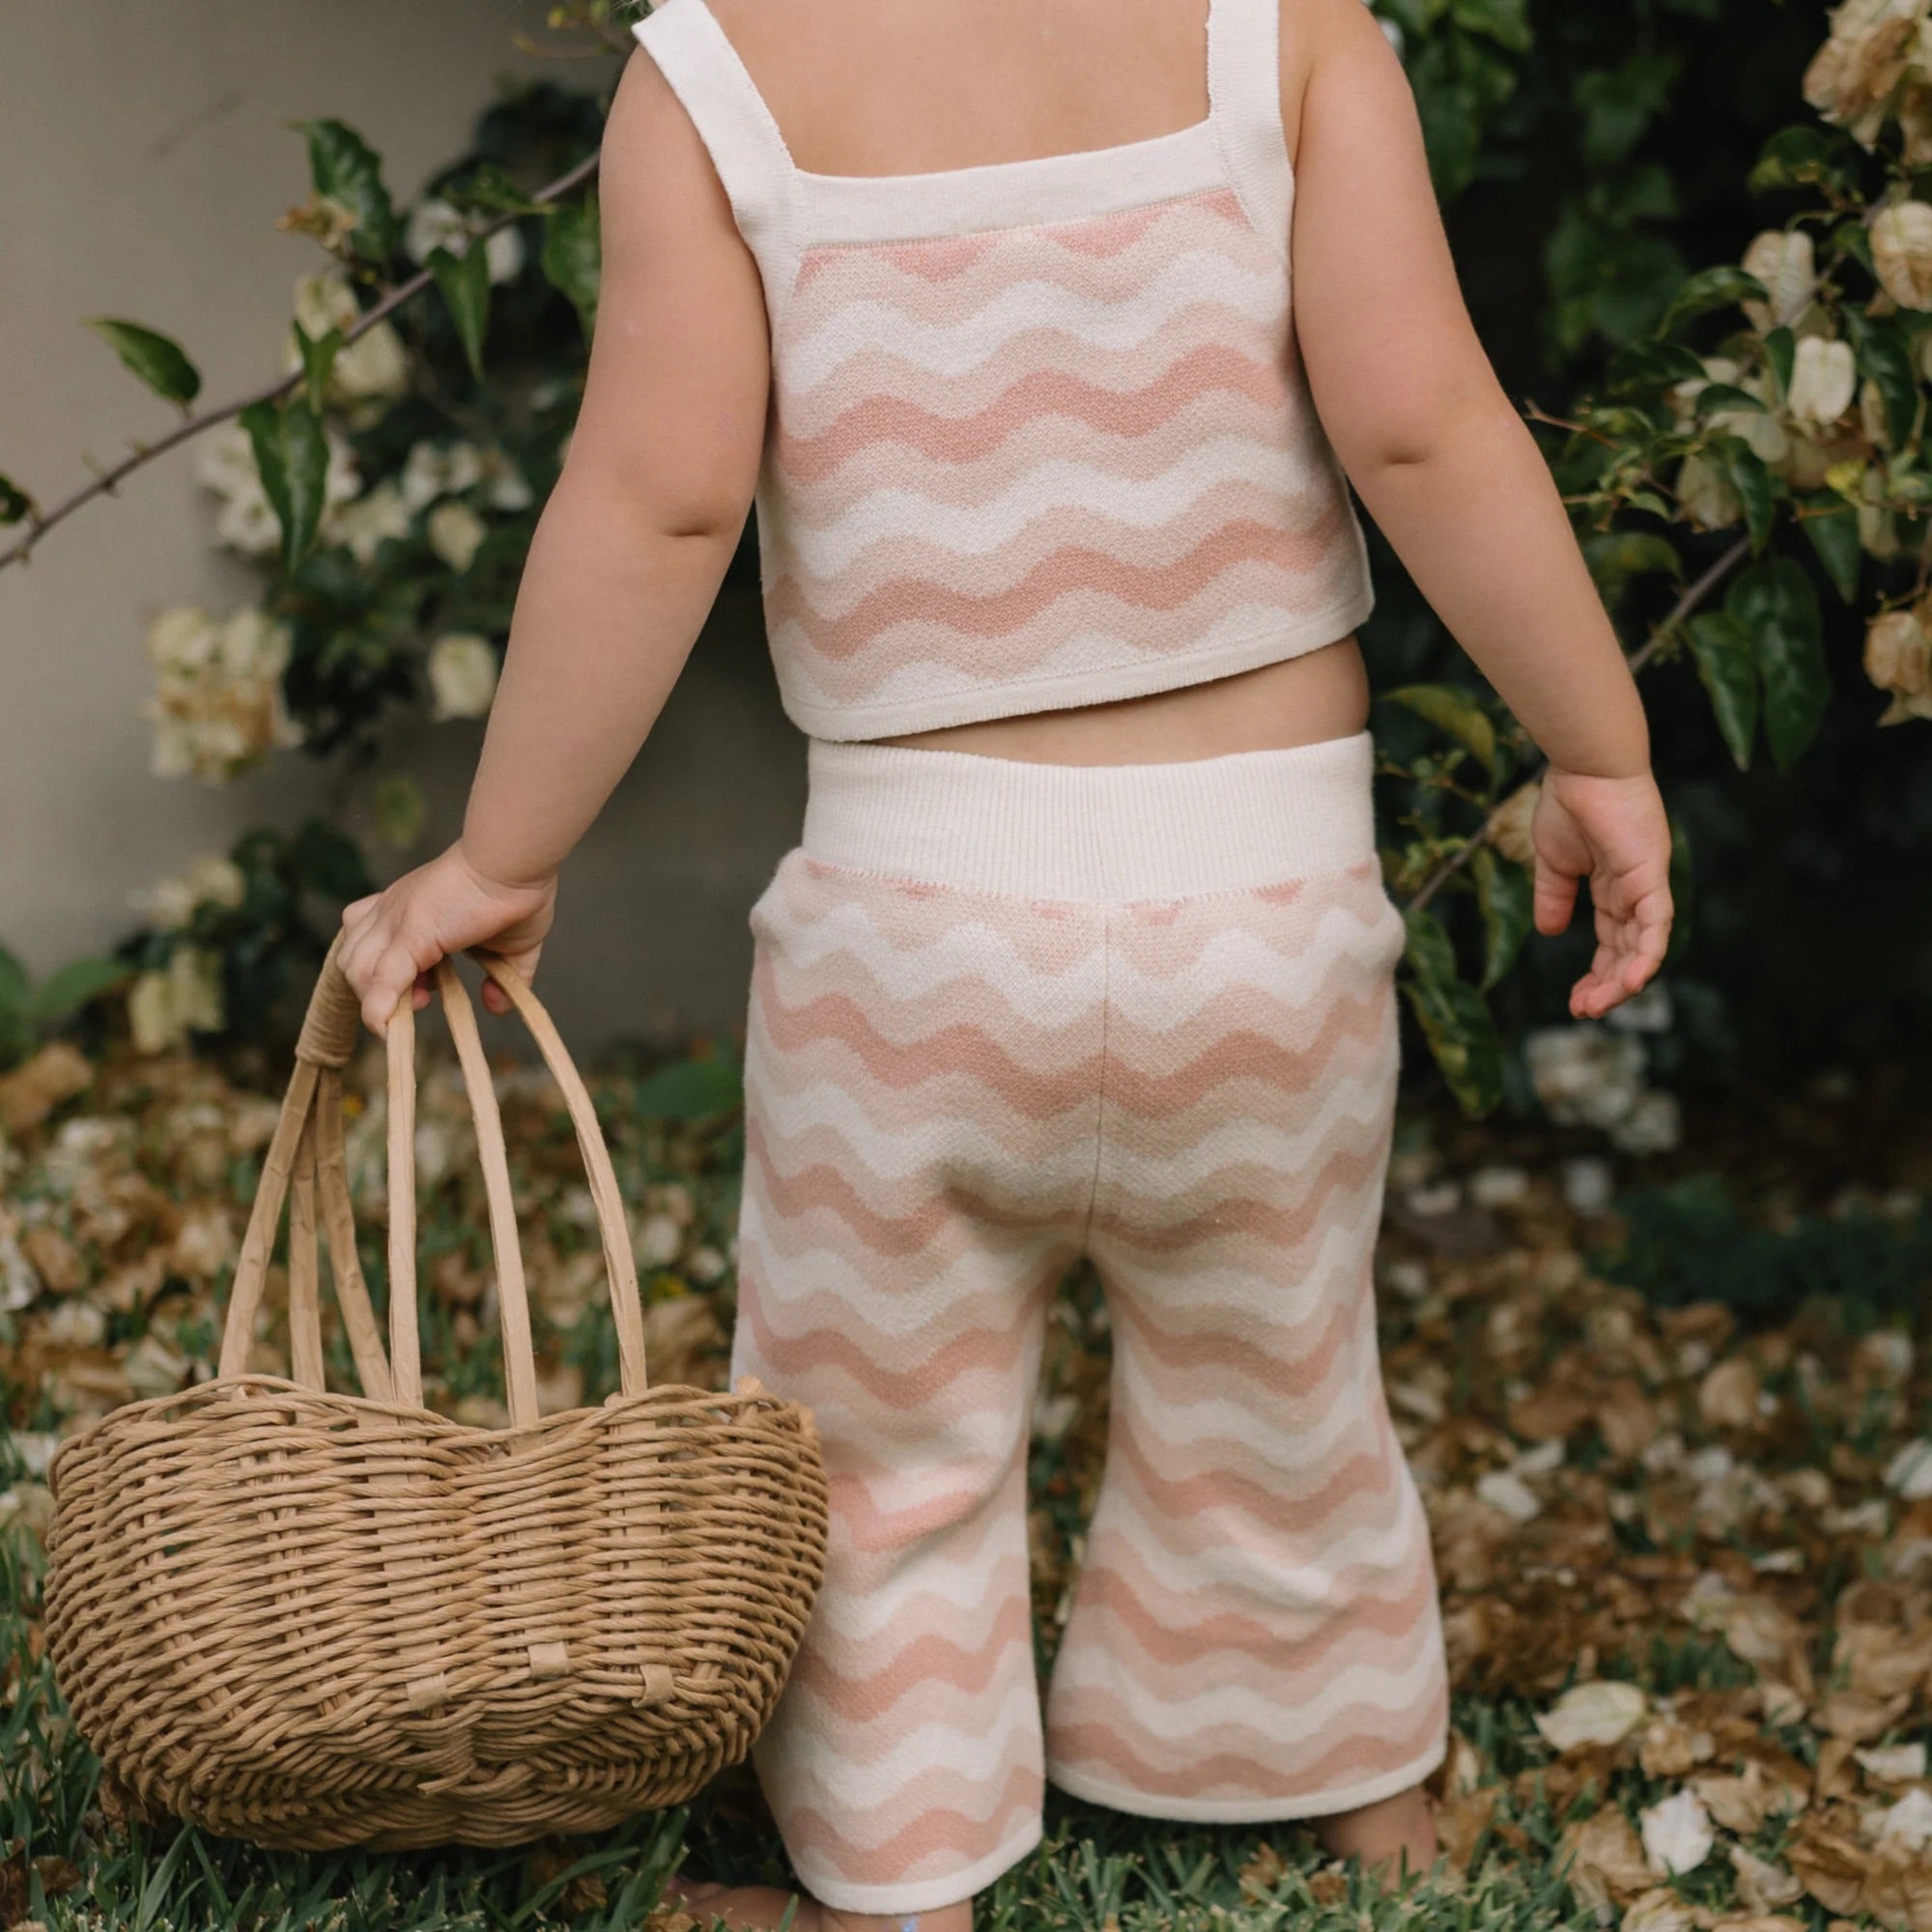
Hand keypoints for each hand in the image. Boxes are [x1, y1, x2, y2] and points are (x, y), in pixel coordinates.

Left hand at [338, 841, 556, 1034]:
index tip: (426, 987)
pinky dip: (379, 1011)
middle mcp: (391, 910)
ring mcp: (394, 921)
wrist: (516, 865)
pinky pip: (380, 981)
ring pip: (356, 970)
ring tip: (420, 1004)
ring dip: (379, 1000)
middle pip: (352, 957)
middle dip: (376, 988)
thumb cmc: (517, 892)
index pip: (366, 940)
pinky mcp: (408, 936)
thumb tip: (497, 1004)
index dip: (384, 970)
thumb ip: (502, 978)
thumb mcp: (509, 946)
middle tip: (423, 996)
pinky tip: (387, 1029)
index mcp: (408, 906)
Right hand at [1530, 766, 1673, 1019]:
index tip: (1575, 1001)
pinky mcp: (1651, 878)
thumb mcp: (1554, 862)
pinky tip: (1632, 983)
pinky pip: (1656, 926)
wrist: (1584, 768)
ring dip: (1623, 980)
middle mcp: (1634, 891)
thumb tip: (1548, 932)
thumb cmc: (1569, 803)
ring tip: (1598, 1005)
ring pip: (1642, 947)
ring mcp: (1646, 886)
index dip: (1596, 974)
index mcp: (1612, 887)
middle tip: (1583, 1010)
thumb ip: (1555, 897)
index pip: (1610, 942)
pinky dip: (1647, 956)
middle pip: (1626, 952)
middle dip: (1606, 985)